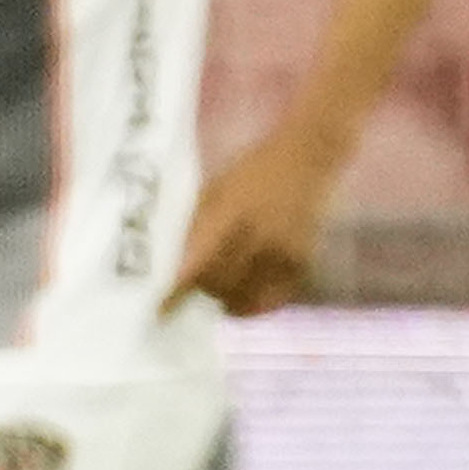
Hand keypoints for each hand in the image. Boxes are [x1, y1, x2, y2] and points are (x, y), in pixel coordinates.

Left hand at [165, 115, 347, 314]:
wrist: (307, 157)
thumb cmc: (253, 169)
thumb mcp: (216, 188)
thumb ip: (198, 225)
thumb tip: (179, 263)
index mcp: (228, 213)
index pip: (197, 263)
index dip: (178, 291)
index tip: (161, 312)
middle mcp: (257, 236)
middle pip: (220, 283)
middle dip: (203, 292)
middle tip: (195, 292)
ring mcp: (283, 250)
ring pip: (248, 295)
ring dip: (229, 299)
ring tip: (221, 297)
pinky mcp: (302, 259)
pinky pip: (277, 295)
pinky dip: (259, 304)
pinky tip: (249, 302)